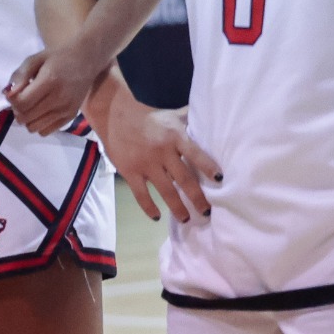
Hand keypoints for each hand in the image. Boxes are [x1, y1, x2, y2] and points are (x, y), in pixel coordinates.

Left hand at [5, 43, 109, 135]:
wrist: (85, 61)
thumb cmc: (57, 58)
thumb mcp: (34, 60)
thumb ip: (20, 75)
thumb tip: (8, 94)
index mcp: (50, 81)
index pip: (21, 103)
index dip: (11, 100)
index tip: (13, 92)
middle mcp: (60, 99)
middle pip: (25, 117)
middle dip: (17, 109)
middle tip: (22, 98)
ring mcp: (66, 110)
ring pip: (33, 127)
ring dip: (26, 118)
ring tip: (31, 105)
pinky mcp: (71, 117)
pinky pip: (45, 131)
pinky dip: (38, 124)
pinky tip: (41, 111)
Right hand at [99, 96, 220, 222]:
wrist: (114, 115)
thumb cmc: (147, 116)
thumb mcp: (171, 115)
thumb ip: (188, 120)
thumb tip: (210, 118)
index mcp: (175, 137)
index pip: (196, 155)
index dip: (208, 167)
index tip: (219, 180)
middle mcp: (163, 152)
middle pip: (184, 179)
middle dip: (197, 198)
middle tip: (206, 212)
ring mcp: (146, 164)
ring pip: (166, 190)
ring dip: (178, 207)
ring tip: (186, 219)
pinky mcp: (130, 171)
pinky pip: (141, 193)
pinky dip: (149, 207)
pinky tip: (157, 217)